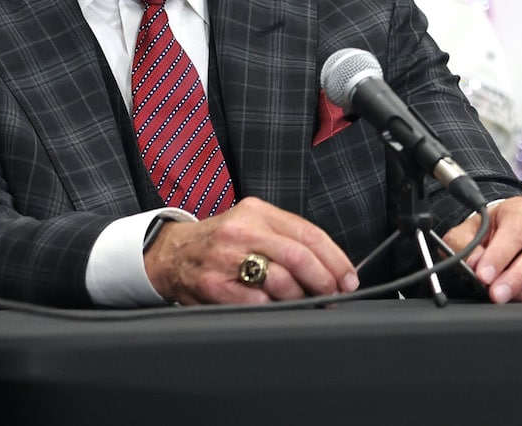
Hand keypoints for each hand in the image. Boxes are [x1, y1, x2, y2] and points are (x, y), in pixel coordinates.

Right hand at [143, 196, 359, 304]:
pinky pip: (258, 303)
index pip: (308, 233)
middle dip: (324, 281)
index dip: (335, 260)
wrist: (173, 255)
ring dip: (300, 298)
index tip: (348, 278)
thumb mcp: (252, 225)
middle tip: (333, 295)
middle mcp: (241, 230)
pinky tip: (275, 308)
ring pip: (281, 282)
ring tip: (302, 301)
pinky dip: (273, 309)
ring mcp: (226, 258)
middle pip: (298, 257)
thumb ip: (288, 239)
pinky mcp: (214, 286)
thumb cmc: (221, 243)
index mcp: (256, 212)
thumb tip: (332, 269)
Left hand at [441, 196, 521, 302]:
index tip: (484, 276)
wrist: (516, 225)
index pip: (513, 235)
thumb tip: (472, 264)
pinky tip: (517, 293)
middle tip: (496, 294)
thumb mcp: (472, 226)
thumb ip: (464, 243)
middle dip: (514, 280)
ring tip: (503, 292)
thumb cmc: (496, 226)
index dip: (498, 258)